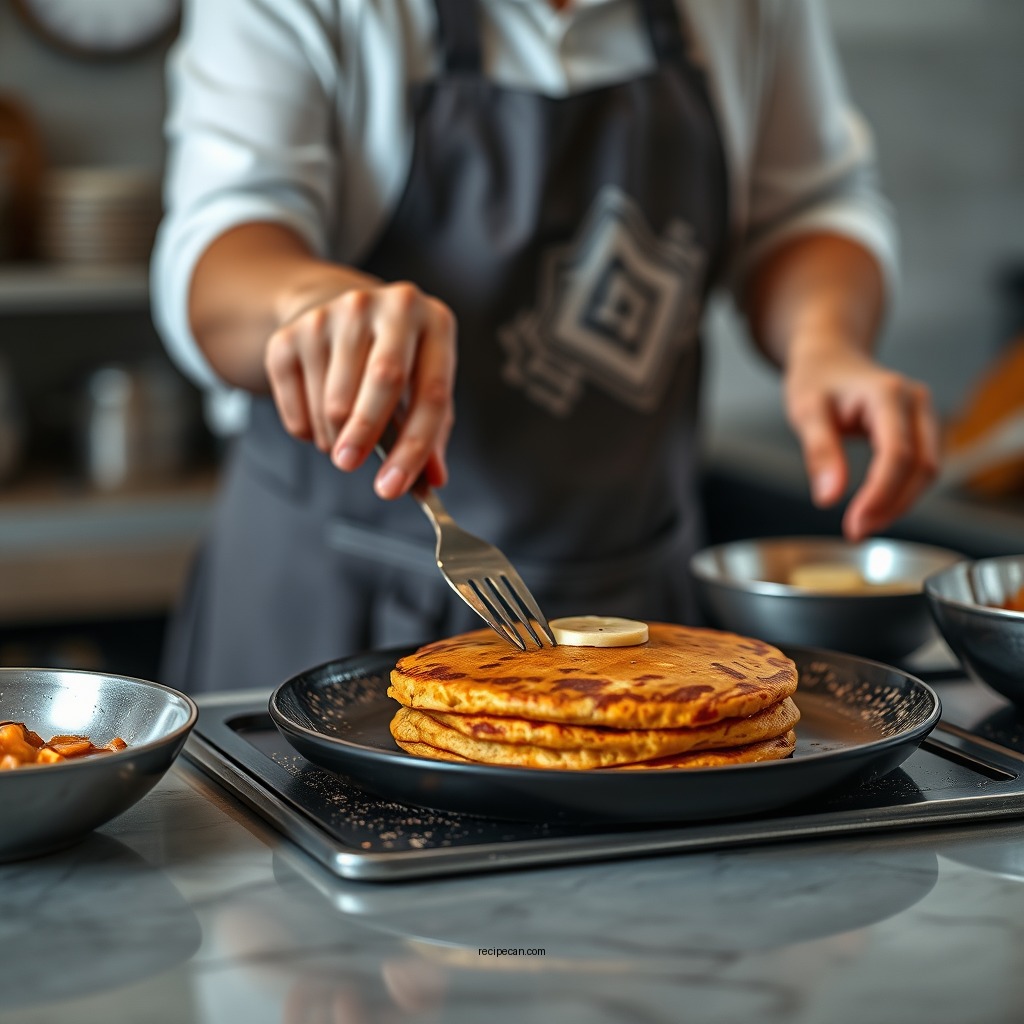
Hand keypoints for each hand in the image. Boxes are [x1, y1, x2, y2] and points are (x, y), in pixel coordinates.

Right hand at [264, 280, 456, 498]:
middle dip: (365, 434)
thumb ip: (432, 434)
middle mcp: (385, 307)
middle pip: (381, 380)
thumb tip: (432, 482)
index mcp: (433, 322)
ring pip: (332, 401)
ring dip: (336, 439)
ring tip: (345, 435)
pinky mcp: (290, 333)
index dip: (414, 447)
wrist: (340, 312)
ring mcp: (334, 315)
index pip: (431, 395)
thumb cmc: (398, 359)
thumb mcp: (424, 385)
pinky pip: (294, 403)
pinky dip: (307, 429)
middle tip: (350, 466)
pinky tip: (319, 414)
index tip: (393, 487)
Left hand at [783, 341, 939, 540]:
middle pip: (922, 467)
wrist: (830, 357)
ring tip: (863, 523)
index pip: (897, 454)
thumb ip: (819, 452)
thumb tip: (829, 497)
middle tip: (856, 530)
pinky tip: (876, 507)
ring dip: (899, 503)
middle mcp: (916, 402)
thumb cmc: (817, 378)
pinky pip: (922, 467)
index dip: (880, 494)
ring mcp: (924, 415)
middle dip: (891, 505)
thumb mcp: (806, 411)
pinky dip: (902, 491)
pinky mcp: (922, 429)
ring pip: (927, 471)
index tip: (856, 524)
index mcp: (888, 394)